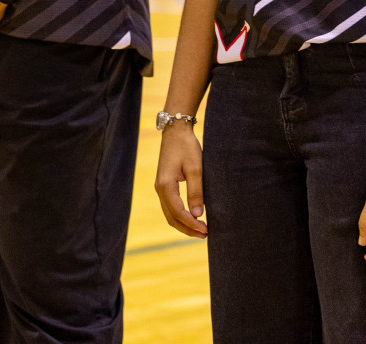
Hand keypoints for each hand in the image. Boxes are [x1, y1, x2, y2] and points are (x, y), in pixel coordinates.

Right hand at [154, 123, 207, 237]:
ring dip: (183, 224)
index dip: (192, 224)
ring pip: (169, 214)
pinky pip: (170, 207)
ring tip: (200, 230)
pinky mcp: (163, 185)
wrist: (175, 131)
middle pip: (171, 218)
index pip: (178, 213)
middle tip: (205, 234)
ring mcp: (160, 187)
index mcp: (166, 186)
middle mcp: (159, 189)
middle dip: (187, 229)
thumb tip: (198, 215)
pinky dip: (180, 216)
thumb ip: (196, 192)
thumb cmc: (186, 147)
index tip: (206, 230)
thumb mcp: (195, 168)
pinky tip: (192, 217)